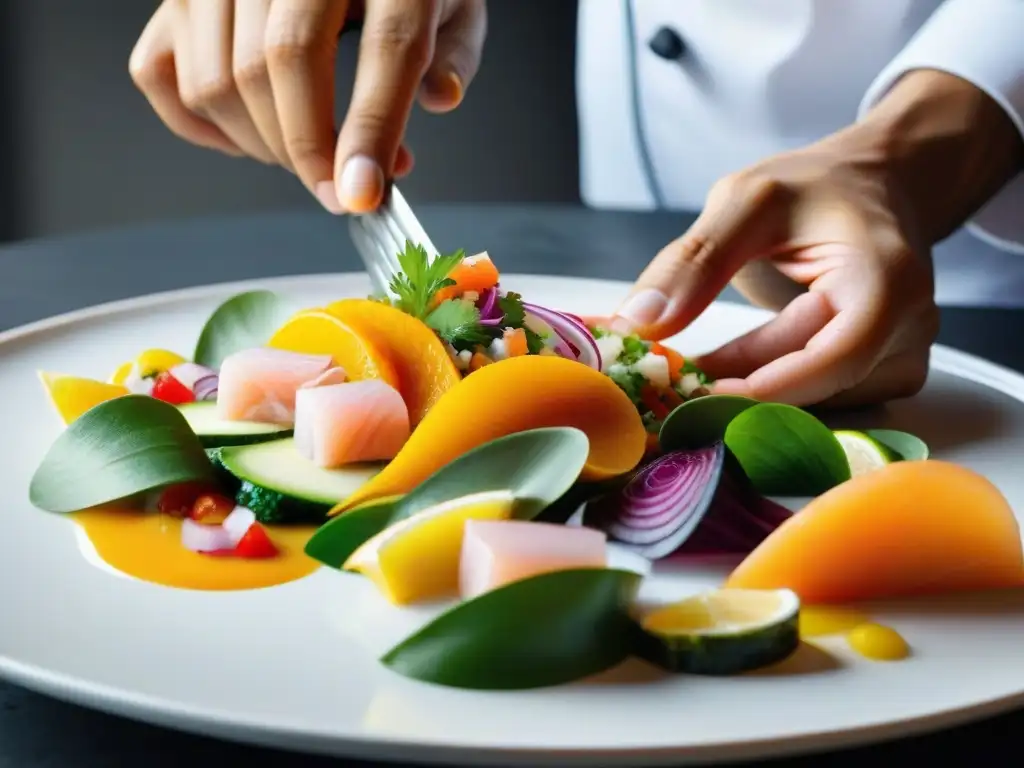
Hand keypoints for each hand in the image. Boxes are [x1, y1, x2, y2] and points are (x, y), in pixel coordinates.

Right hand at [129, 0, 485, 212]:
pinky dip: (202, 126)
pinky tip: (249, 134)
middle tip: (337, 191)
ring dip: (262, 146)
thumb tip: (439, 96)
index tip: (361, 195)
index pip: (385, 46)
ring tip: (305, 156)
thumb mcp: (449, 1)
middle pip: (282, 63)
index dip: (371, 130)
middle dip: (308, 153)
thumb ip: (454, 51)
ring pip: (218, 80)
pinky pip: (160, 75)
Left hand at [610, 70, 1023, 407]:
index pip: (837, 356)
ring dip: (749, 390)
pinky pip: (819, 395)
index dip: (770, 386)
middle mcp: (908, 326)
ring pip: (815, 397)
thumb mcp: (746, 201)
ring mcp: (901, 354)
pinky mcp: (883, 371)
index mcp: (886, 279)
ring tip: (689, 371)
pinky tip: (725, 370)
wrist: (877, 185)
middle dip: (741, 390)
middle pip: (818, 383)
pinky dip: (768, 386)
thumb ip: (694, 261)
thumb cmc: (817, 188)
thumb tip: (638, 324)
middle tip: (669, 386)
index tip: (700, 393)